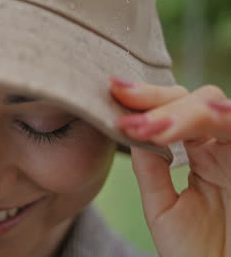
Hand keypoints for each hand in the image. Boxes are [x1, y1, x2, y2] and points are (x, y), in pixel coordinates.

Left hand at [110, 77, 230, 256]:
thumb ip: (151, 166)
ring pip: (215, 108)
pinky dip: (213, 120)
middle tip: (125, 108)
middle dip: (157, 101)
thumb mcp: (163, 205)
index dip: (145, 101)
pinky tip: (177, 129)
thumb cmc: (197, 250)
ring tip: (146, 129)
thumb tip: (130, 126)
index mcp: (201, 153)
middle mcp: (222, 146)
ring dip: (178, 113)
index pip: (173, 111)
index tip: (113, 91)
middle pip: (195, 99)